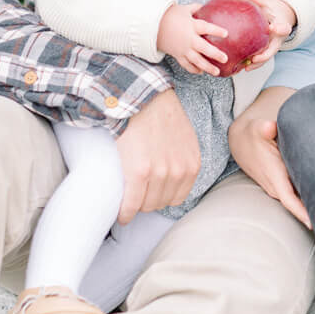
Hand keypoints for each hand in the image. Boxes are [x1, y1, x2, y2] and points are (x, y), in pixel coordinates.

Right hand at [115, 89, 199, 222]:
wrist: (142, 98)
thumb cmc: (160, 115)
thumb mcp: (185, 138)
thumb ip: (183, 160)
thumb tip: (174, 180)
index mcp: (192, 165)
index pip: (178, 198)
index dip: (162, 197)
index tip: (151, 194)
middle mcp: (179, 172)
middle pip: (161, 203)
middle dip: (148, 200)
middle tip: (136, 192)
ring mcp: (160, 173)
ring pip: (146, 205)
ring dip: (136, 205)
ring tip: (128, 196)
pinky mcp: (139, 173)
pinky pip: (132, 204)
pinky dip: (125, 213)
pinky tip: (122, 214)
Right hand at [156, 3, 229, 75]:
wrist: (152, 26)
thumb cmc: (169, 16)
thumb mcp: (184, 9)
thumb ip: (196, 8)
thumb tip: (206, 6)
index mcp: (191, 26)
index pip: (206, 28)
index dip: (216, 30)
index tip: (226, 34)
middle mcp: (188, 39)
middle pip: (204, 48)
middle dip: (215, 54)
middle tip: (225, 58)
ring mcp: (183, 49)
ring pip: (196, 60)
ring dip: (207, 67)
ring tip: (217, 72)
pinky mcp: (177, 55)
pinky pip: (186, 64)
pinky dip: (193, 69)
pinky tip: (201, 72)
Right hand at [229, 87, 310, 227]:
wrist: (241, 141)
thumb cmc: (253, 134)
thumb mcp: (258, 128)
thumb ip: (265, 128)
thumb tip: (269, 127)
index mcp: (274, 175)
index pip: (289, 199)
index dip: (301, 212)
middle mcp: (276, 185)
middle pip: (297, 205)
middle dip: (314, 212)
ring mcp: (278, 187)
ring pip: (298, 201)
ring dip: (312, 206)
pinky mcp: (282, 183)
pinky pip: (296, 195)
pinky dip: (308, 198)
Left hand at [239, 0, 297, 68]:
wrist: (279, 18)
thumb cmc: (273, 10)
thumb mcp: (267, 3)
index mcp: (282, 25)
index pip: (283, 28)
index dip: (279, 29)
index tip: (273, 27)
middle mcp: (278, 39)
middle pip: (274, 49)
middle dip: (265, 55)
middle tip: (256, 58)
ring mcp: (273, 46)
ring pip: (266, 57)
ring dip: (257, 64)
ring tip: (246, 67)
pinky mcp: (266, 51)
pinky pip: (260, 59)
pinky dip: (252, 64)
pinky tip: (240, 67)